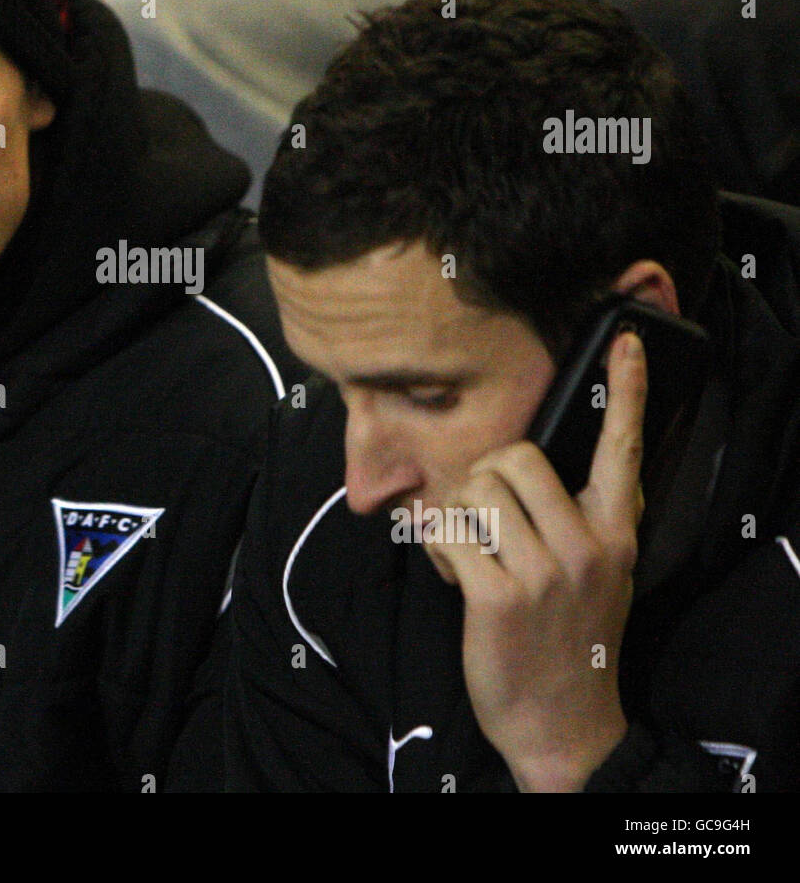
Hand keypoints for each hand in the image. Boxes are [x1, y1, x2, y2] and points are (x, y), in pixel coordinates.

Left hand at [424, 331, 646, 790]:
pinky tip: (456, 576)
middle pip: (514, 455)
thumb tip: (534, 465)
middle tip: (481, 518)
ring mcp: (544, 571)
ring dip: (457, 514)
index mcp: (614, 532)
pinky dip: (436, 548)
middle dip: (481, 477)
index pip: (624, 449)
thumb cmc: (571, 637)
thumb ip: (581, 518)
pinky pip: (444, 533)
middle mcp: (586, 544)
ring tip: (471, 553)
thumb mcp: (600, 574)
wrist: (561, 722)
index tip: (623, 340)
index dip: (626, 391)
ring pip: (474, 489)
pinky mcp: (497, 596)